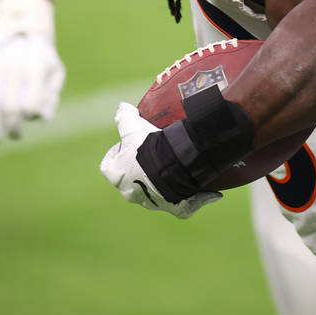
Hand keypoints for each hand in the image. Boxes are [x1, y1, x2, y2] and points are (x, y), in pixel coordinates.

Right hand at [0, 0, 64, 142]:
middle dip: (11, 126)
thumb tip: (41, 120)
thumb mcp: (55, 69)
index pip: (30, 102)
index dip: (28, 116)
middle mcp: (12, 68)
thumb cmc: (42, 53)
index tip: (28, 121)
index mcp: (34, 68)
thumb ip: (51, 95)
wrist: (19, 22)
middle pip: (8, 106)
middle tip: (14, 136)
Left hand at [100, 103, 222, 218]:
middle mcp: (131, 193)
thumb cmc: (148, 147)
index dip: (116, 154)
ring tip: (176, 168)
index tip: (127, 144)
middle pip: (131, 181)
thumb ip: (124, 116)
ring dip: (162, 184)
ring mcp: (151, 202)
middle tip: (154, 154)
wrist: (173, 166)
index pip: (109, 165)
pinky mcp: (172, 207)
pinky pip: (182, 206)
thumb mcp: (134, 126)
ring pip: (155, 193)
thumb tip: (122, 107)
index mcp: (117, 176)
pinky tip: (206, 192)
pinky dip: (191, 200)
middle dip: (140, 170)